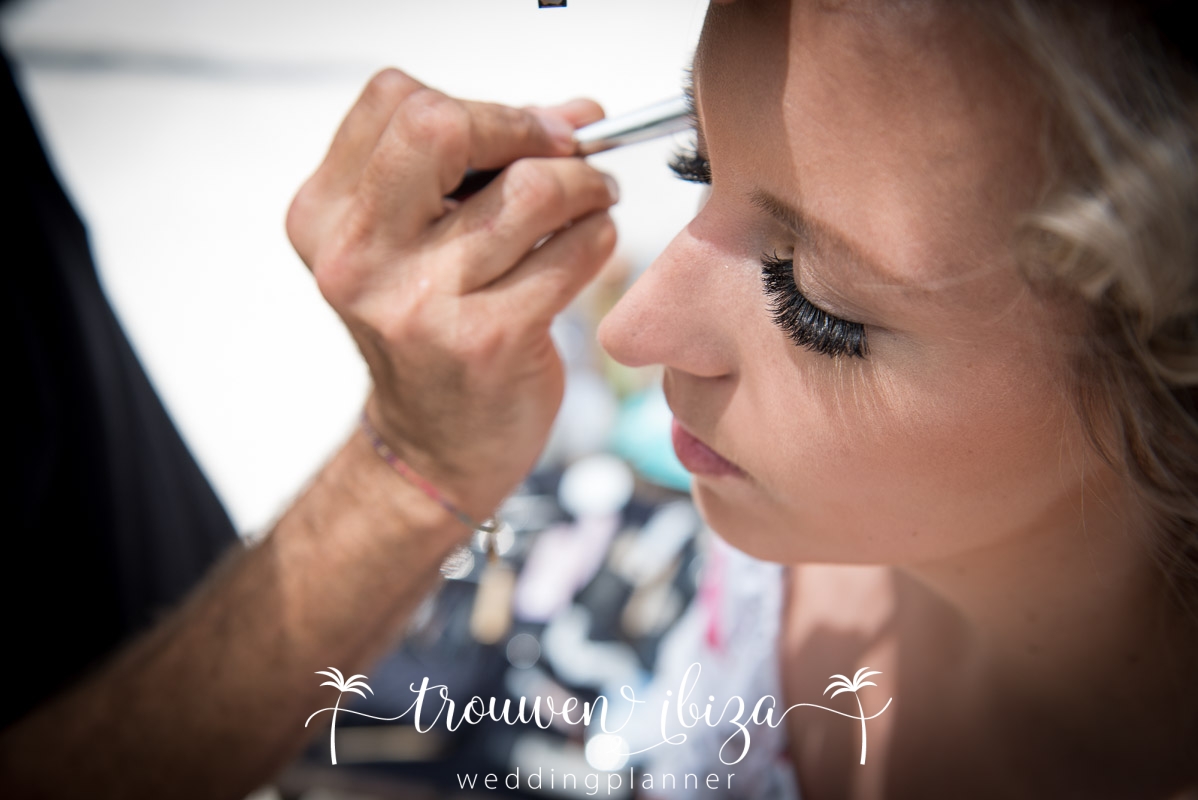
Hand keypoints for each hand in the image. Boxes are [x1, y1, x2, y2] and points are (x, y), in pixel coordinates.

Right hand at [286, 69, 618, 521]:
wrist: (434, 445)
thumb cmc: (432, 333)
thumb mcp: (417, 242)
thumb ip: (480, 165)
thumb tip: (577, 113)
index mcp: (324, 218)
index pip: (395, 101)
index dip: (479, 107)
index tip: (527, 132)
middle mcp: (359, 257)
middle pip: (442, 126)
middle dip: (526, 129)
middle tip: (568, 152)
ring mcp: (421, 302)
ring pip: (529, 189)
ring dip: (584, 185)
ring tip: (593, 201)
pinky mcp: (487, 339)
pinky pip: (570, 252)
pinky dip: (598, 237)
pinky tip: (591, 246)